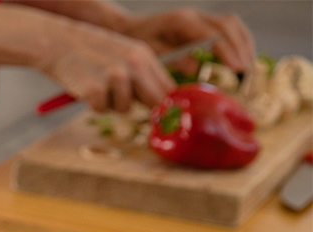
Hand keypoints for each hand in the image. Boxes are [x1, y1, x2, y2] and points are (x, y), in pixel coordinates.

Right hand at [38, 21, 174, 111]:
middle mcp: (133, 65)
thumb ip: (143, 74)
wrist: (60, 43)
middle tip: (125, 101)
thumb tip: (160, 102)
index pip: (168, 88)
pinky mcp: (95, 90)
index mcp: (143, 55)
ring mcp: (114, 78)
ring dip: (111, 104)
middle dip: (143, 107)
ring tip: (99, 86)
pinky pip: (101, 110)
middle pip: (154, 101)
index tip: (158, 112)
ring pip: (125, 109)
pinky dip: (93, 105)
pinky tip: (87, 89)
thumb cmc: (92, 52)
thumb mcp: (125, 54)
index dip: (165, 104)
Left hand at [118, 8, 254, 73]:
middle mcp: (194, 16)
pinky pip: (227, 28)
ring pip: (231, 24)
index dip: (227, 51)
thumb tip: (196, 68)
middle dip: (240, 48)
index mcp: (182, 22)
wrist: (127, 29)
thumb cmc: (136, 43)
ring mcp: (199, 17)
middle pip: (228, 26)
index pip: (212, 34)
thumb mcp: (151, 53)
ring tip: (246, 67)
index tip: (237, 68)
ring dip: (243, 44)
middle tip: (245, 72)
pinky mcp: (201, 23)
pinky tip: (239, 58)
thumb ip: (173, 59)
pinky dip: (237, 42)